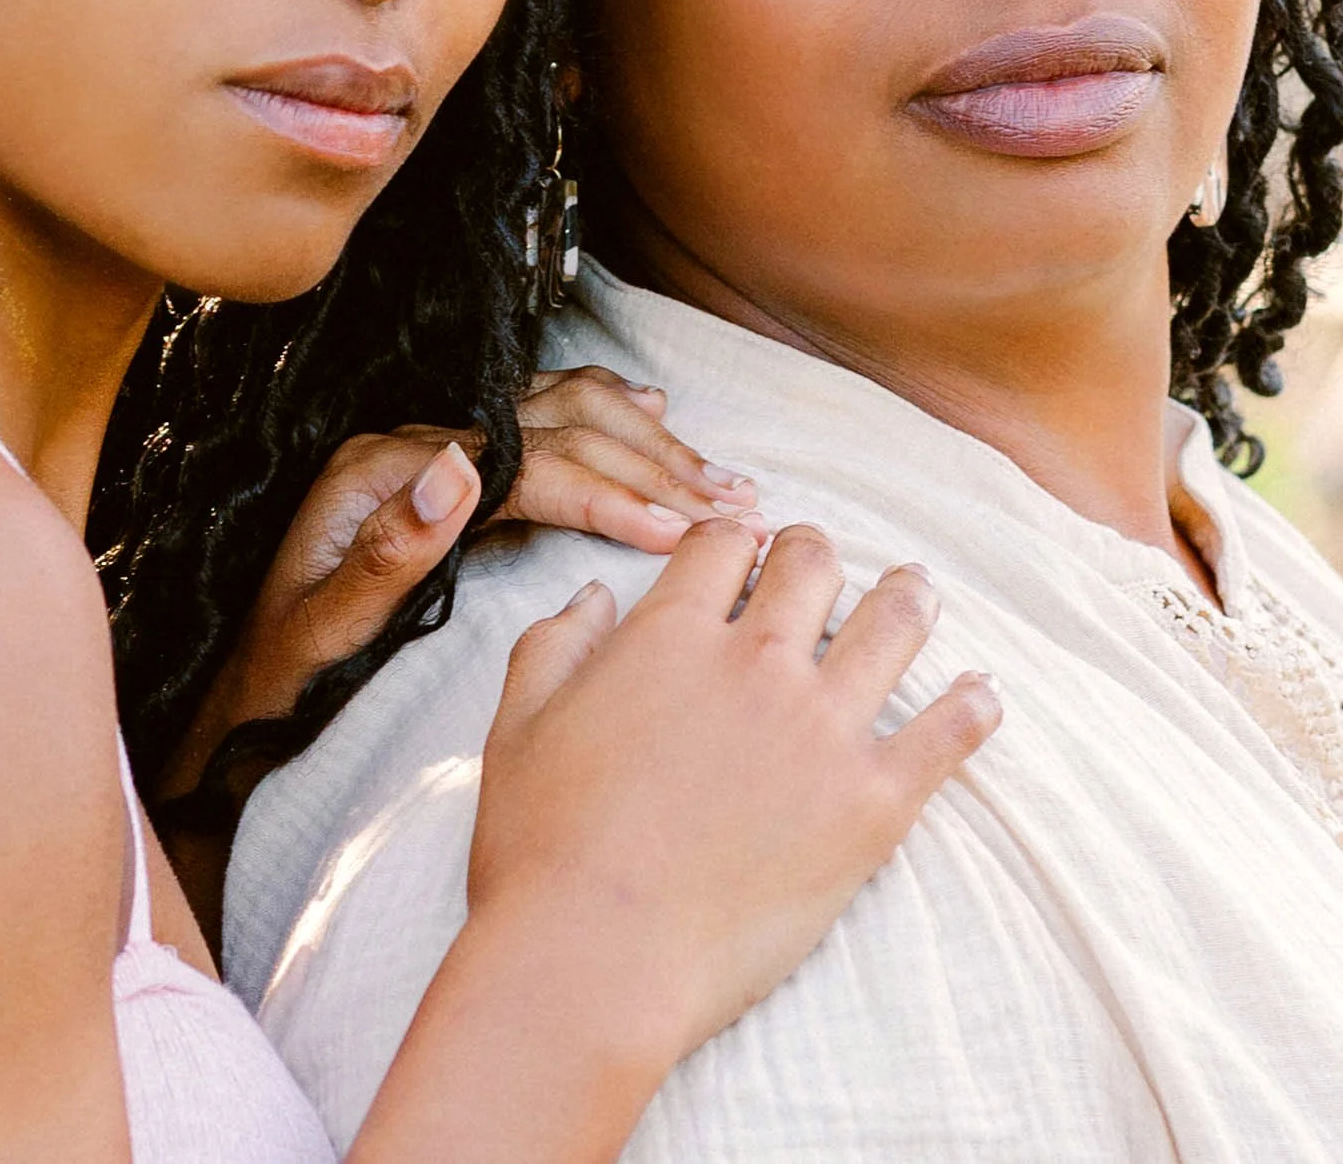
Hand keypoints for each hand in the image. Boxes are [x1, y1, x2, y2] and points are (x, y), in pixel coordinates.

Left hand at [163, 370, 757, 792]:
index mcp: (384, 471)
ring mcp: (427, 446)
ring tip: (715, 473)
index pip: (524, 463)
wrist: (237, 690)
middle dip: (650, 462)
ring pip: (556, 410)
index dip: (608, 493)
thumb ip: (388, 551)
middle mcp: (408, 442)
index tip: (680, 532)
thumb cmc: (278, 675)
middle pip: (553, 425)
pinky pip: (539, 417)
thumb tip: (459, 465)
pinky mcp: (441, 465)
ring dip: (643, 437)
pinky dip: (605, 412)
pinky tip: (651, 410)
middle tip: (730, 502)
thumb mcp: (321, 631)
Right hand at [467, 519, 1000, 1071]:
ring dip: (906, 599)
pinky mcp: (870, 805)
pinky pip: (943, 738)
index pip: (723, 545)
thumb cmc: (543, 849)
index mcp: (672, 634)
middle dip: (814, 556)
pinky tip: (983, 695)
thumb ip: (556, 643)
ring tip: (918, 592)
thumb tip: (597, 596)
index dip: (734, 540)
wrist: (595, 960)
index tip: (745, 551)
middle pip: (812, 566)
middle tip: (823, 566)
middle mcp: (757, 662)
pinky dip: (969, 709)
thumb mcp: (518, 724)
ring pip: (891, 626)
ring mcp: (822, 730)